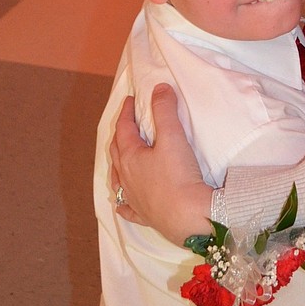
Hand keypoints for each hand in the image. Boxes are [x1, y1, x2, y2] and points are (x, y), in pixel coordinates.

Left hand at [109, 85, 212, 244]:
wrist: (187, 216)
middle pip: (117, 152)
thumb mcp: (173, 137)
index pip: (124, 129)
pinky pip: (127, 208)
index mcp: (130, 157)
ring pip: (118, 179)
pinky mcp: (144, 216)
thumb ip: (165, 110)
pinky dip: (123, 202)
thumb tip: (159, 88)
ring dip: (118, 165)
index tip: (130, 100)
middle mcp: (126, 178)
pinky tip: (121, 204)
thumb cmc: (178, 176)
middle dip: (121, 134)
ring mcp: (133, 199)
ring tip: (121, 158)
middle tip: (126, 123)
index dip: (126, 112)